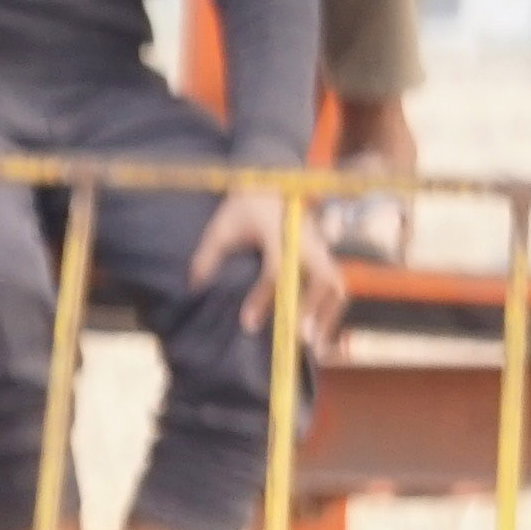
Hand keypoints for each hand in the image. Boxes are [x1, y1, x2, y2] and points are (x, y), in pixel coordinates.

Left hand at [194, 183, 355, 354]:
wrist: (274, 181)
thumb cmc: (246, 205)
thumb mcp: (222, 225)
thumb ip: (209, 254)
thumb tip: (195, 284)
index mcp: (281, 231)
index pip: (277, 270)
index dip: (264, 299)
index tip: (248, 324)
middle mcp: (308, 242)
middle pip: (322, 279)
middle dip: (313, 310)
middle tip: (299, 339)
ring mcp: (321, 250)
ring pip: (336, 285)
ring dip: (328, 316)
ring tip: (315, 348)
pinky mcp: (325, 258)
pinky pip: (335, 288)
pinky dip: (331, 312)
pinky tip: (321, 337)